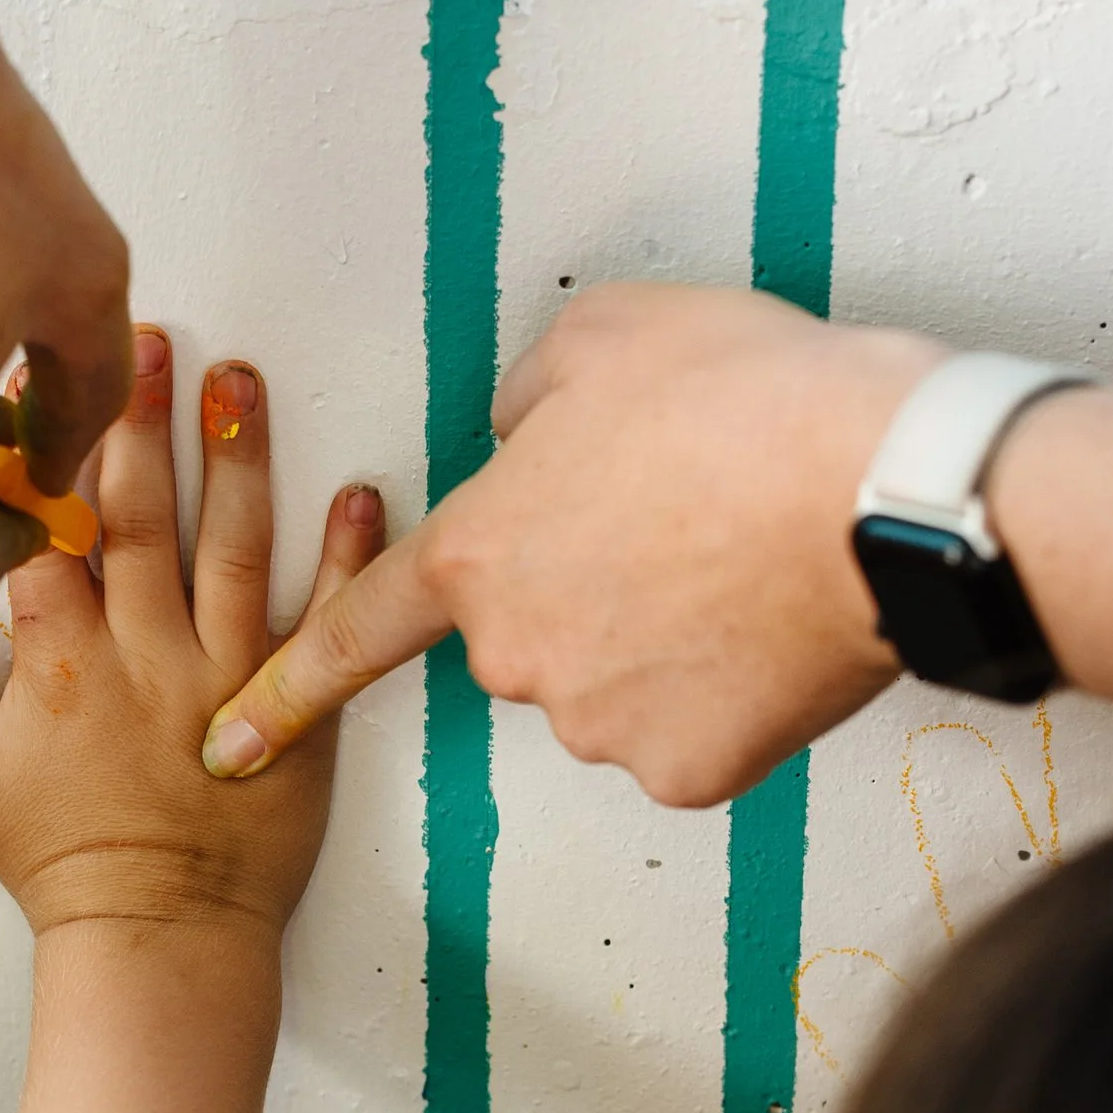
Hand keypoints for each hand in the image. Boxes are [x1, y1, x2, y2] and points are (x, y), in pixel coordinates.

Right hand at [0, 331, 384, 936]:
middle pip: (141, 512)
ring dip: (237, 454)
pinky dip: (344, 551)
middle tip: (144, 339)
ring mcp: (226, 673)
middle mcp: (144, 652)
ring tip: (236, 377)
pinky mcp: (293, 705)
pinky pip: (324, 616)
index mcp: (60, 660)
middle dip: (138, 418)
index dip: (36, 454)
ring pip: (232, 542)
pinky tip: (355, 488)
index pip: (45, 531)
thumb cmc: (60, 862)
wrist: (159, 936)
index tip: (33, 383)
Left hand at [199, 284, 931, 810]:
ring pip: (615, 686)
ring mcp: (603, 724)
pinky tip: (768, 627)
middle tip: (679, 522)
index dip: (288, 689)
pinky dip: (726, 693)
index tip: (229, 745)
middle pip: (531, 638)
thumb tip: (528, 436)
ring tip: (738, 562)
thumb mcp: (606, 341)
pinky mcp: (689, 771)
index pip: (360, 631)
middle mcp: (520, 657)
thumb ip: (531, 401)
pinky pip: (690, 736)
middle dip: (586, 592)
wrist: (883, 488)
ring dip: (661, 639)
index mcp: (478, 554)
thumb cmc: (750, 401)